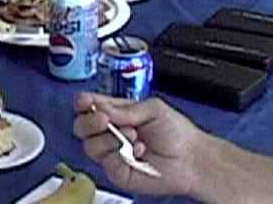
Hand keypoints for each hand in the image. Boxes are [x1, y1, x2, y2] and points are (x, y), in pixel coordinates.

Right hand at [73, 94, 200, 197]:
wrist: (191, 159)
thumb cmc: (176, 132)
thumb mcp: (152, 109)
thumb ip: (124, 109)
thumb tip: (100, 107)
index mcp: (117, 112)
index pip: (90, 105)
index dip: (83, 102)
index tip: (85, 101)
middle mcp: (111, 132)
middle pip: (81, 126)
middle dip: (89, 121)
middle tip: (104, 119)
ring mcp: (113, 153)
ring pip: (90, 145)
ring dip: (109, 138)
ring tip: (132, 135)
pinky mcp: (118, 172)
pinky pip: (107, 162)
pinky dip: (122, 154)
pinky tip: (139, 151)